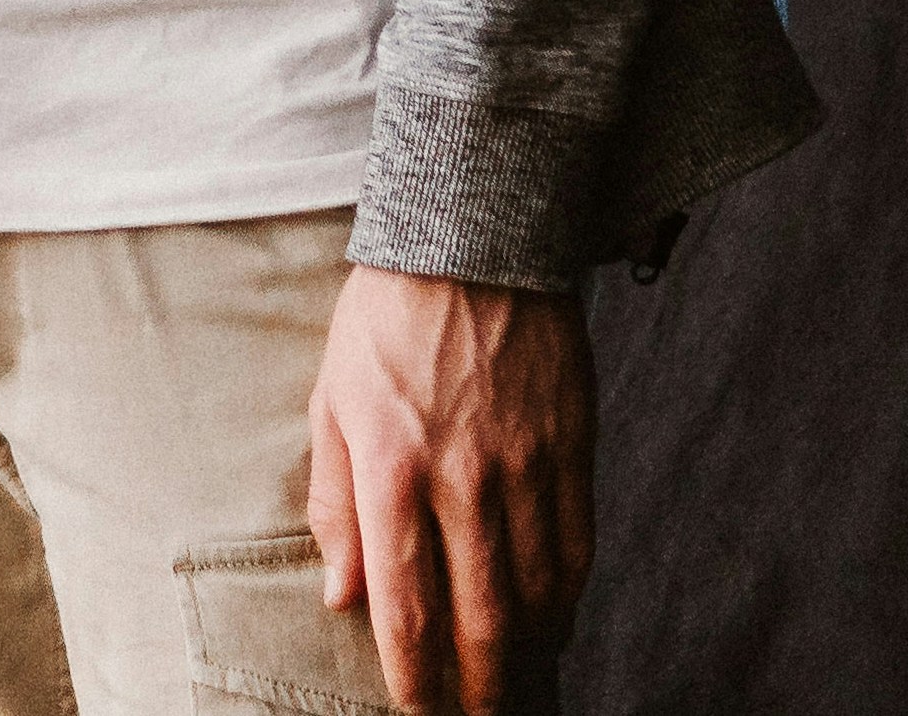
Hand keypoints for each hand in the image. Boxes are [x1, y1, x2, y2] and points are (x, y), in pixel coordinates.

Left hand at [306, 264, 593, 714]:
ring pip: (535, 596)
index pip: (406, 607)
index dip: (413, 676)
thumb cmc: (385, 319)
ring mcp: (524, 466)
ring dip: (524, 652)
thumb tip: (341, 596)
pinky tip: (550, 617)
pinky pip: (577, 548)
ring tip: (510, 678)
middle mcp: (461, 478)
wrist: (470, 238)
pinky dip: (565, 598)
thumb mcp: (331, 399)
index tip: (415, 707)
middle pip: (480, 621)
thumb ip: (333, 503)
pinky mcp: (571, 448)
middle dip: (477, 688)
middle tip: (472, 715)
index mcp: (391, 467)